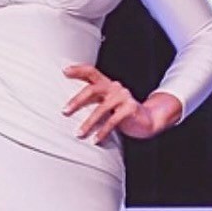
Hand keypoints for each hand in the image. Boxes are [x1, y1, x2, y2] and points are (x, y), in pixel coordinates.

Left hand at [62, 65, 181, 141]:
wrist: (146, 120)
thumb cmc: (121, 112)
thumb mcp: (106, 103)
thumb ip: (93, 101)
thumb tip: (68, 108)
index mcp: (107, 84)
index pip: (91, 72)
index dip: (78, 70)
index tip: (64, 71)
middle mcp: (115, 87)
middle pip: (93, 89)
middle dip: (77, 100)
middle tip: (65, 111)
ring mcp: (124, 97)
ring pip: (102, 108)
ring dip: (88, 122)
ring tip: (79, 133)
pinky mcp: (131, 109)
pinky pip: (113, 121)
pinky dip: (102, 132)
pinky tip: (95, 140)